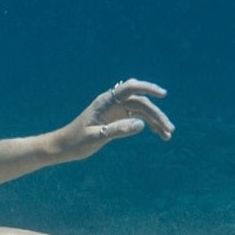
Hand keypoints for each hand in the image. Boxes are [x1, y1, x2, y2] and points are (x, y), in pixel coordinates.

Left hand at [53, 80, 173, 160]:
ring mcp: (116, 110)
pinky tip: (159, 134)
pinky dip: (148, 125)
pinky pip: (138, 118)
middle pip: (141, 102)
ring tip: (168, 135)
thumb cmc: (77, 141)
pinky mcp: (118, 118)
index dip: (147, 88)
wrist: (65, 146)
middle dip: (156, 114)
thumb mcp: (97, 137)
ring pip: (142, 110)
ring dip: (156, 121)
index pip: (130, 88)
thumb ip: (118, 130)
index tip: (163, 95)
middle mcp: (113, 102)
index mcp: (105, 101)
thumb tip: (141, 124)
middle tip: (169, 129)